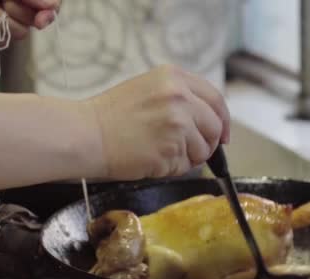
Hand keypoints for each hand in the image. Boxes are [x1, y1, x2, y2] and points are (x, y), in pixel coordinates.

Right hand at [85, 65, 230, 179]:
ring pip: (202, 150)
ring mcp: (177, 124)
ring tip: (159, 152)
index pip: (216, 100)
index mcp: (175, 78)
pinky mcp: (171, 150)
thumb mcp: (149, 88)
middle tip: (189, 150)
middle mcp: (180, 98)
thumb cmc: (111, 115)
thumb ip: (180, 97)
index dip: (223, 121)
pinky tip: (151, 159)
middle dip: (207, 143)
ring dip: (187, 157)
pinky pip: (185, 166)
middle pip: (215, 127)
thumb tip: (208, 120)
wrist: (86, 134)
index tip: (223, 135)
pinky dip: (172, 168)